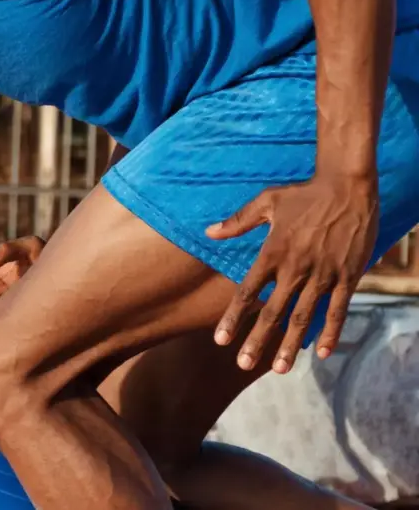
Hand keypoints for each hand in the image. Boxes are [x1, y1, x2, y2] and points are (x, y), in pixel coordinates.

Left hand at [206, 173, 378, 374]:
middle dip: (258, 340)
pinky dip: (331, 332)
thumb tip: (208, 232)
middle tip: (243, 364)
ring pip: (304, 317)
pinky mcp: (347, 276)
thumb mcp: (266, 202)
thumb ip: (237, 222)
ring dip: (291, 344)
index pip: (248, 292)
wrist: (348, 186)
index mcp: (273, 253)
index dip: (234, 317)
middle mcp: (296, 268)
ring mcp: (323, 274)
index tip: (221, 340)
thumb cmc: (304, 193)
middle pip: (273, 312)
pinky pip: (338, 309)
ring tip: (280, 369)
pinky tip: (323, 353)